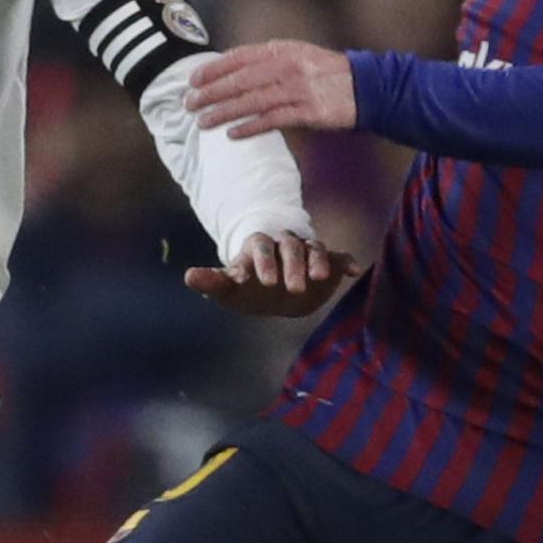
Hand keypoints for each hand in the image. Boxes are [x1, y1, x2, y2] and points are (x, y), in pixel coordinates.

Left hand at [184, 41, 358, 138]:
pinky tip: (233, 134)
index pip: (240, 56)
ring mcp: (299, 88)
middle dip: (212, 92)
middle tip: (189, 104)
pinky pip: (273, 119)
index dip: (214, 68)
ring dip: (224, 112)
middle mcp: (288, 65)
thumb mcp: (297, 55)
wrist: (366, 87)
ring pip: (252, 101)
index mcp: (282, 49)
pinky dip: (251, 127)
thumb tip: (233, 70)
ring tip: (203, 122)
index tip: (193, 80)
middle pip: (241, 79)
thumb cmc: (326, 73)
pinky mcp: (309, 111)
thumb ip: (268, 59)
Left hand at [185, 231, 362, 317]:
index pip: (260, 246)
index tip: (261, 282)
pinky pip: (339, 257)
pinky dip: (346, 262)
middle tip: (293, 288)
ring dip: (318, 262)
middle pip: (290, 247)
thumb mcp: (228, 289)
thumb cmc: (248, 290)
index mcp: (260, 247)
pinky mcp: (329, 263)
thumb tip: (188, 275)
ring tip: (320, 279)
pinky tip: (354, 270)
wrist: (276, 296)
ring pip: (315, 249)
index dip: (262, 262)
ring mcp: (308, 253)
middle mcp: (286, 245)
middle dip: (292, 266)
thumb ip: (211, 282)